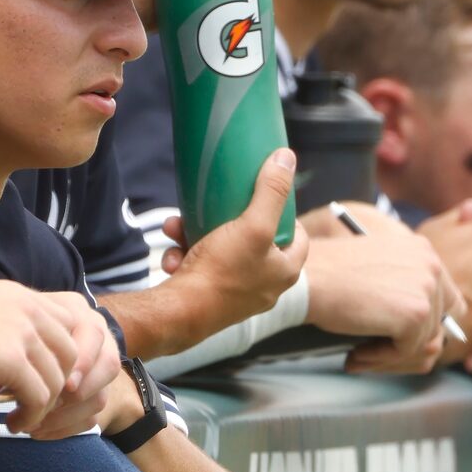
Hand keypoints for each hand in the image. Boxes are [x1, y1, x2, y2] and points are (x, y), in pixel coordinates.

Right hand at [157, 147, 312, 333]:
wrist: (181, 314)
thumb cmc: (222, 272)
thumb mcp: (252, 224)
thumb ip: (272, 191)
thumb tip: (287, 157)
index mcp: (284, 272)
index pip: (298, 237)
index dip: (285, 214)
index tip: (266, 198)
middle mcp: (265, 287)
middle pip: (254, 242)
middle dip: (227, 220)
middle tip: (215, 208)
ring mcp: (237, 295)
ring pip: (221, 253)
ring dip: (197, 236)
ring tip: (179, 228)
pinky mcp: (211, 300)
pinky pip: (202, 269)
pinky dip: (186, 258)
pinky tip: (173, 255)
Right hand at [303, 204, 458, 373]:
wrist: (307, 277)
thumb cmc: (327, 275)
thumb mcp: (376, 271)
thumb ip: (404, 291)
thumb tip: (428, 337)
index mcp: (423, 251)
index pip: (448, 301)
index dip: (426, 325)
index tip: (396, 339)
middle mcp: (431, 265)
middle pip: (439, 326)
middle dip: (407, 346)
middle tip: (373, 353)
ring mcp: (427, 289)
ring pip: (424, 343)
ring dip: (392, 356)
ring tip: (359, 356)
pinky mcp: (416, 313)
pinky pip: (406, 351)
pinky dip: (380, 359)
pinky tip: (356, 352)